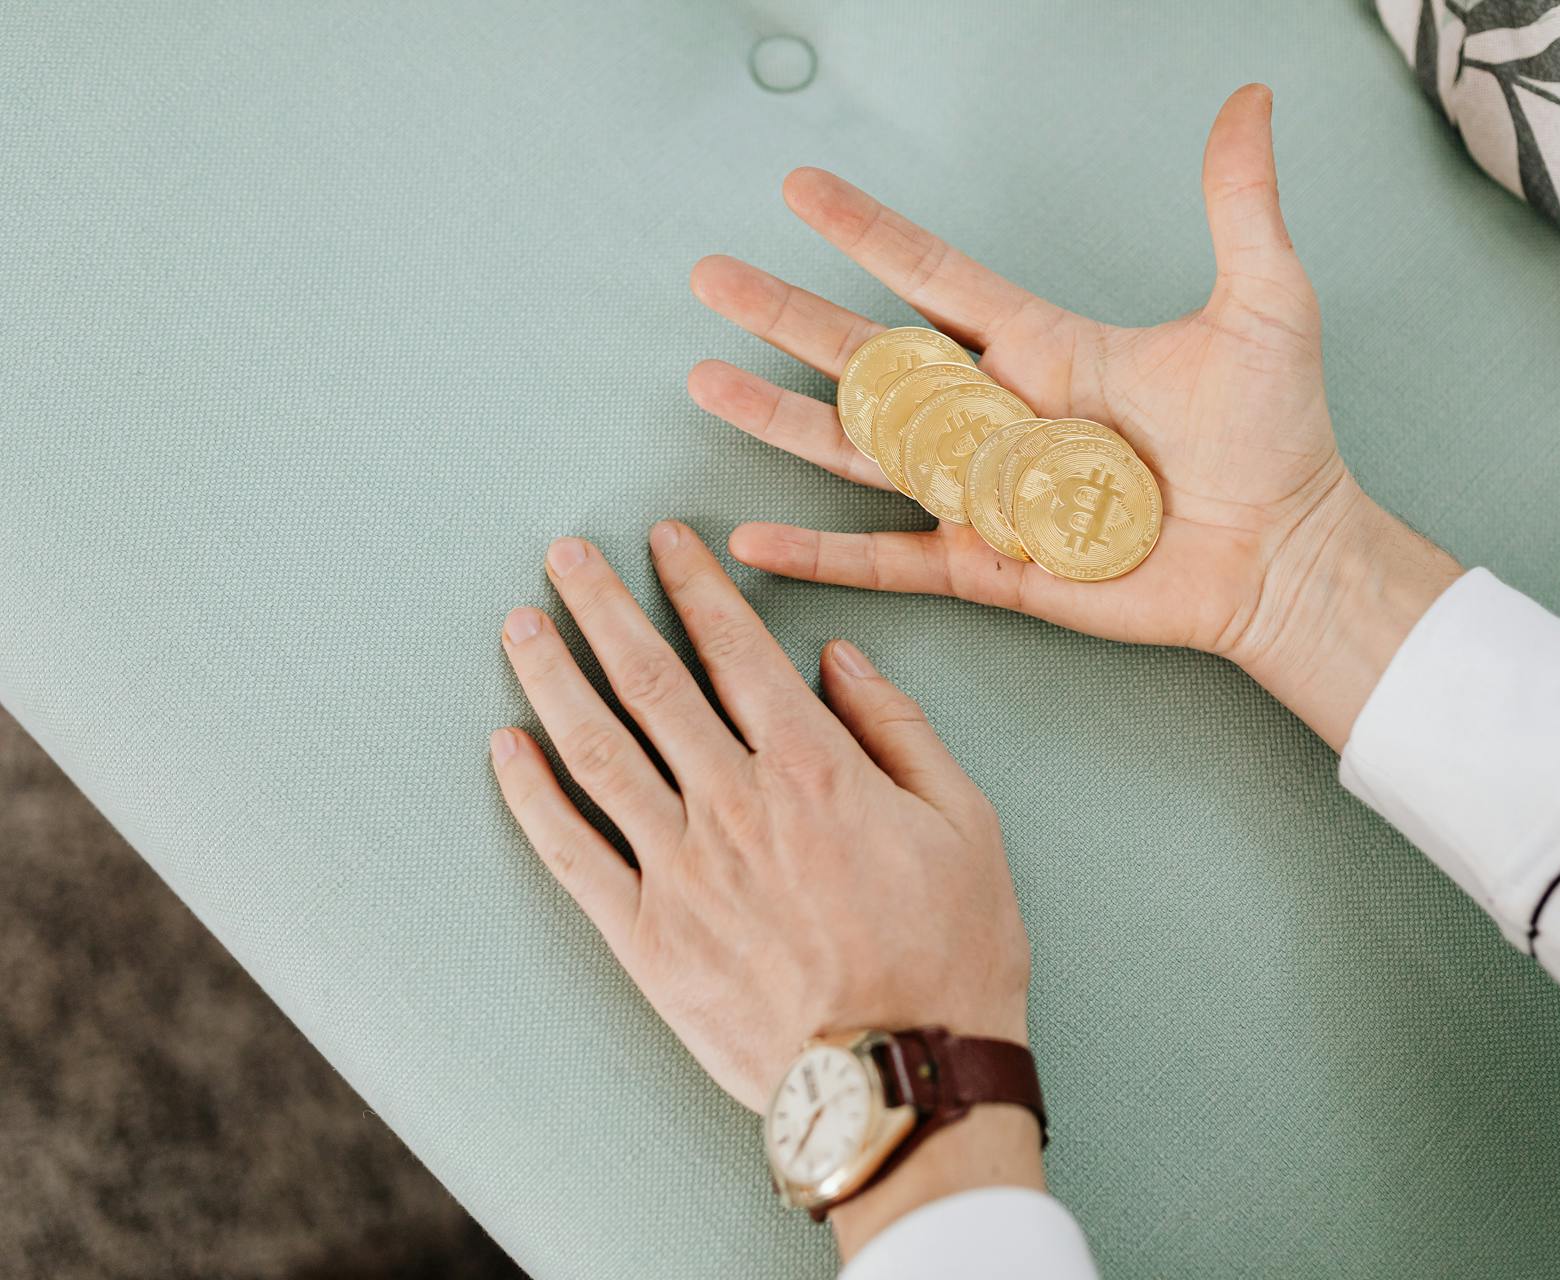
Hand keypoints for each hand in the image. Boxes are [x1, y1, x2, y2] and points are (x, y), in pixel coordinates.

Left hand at [489, 525, 1040, 1253]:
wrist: (902, 1080)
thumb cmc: (948, 954)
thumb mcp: (965, 823)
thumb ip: (898, 729)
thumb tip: (840, 659)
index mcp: (812, 767)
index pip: (735, 650)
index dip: (695, 586)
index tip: (665, 541)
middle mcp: (733, 802)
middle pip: (649, 682)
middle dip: (602, 607)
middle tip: (563, 555)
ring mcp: (680, 869)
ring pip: (596, 751)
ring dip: (552, 679)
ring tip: (519, 626)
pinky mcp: (645, 938)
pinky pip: (570, 852)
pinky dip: (531, 795)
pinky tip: (504, 749)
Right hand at [689, 84, 1461, 747]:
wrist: (1288, 552)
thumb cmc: (1278, 436)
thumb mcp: (1262, 303)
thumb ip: (1238, 203)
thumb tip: (1251, 98)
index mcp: (1049, 348)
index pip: (937, 279)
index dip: (868, 234)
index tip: (800, 187)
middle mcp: (1003, 416)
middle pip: (872, 357)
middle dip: (789, 316)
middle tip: (710, 277)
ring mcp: (989, 495)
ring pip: (862, 450)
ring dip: (782, 419)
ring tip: (705, 381)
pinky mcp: (994, 567)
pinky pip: (891, 560)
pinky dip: (821, 556)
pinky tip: (751, 540)